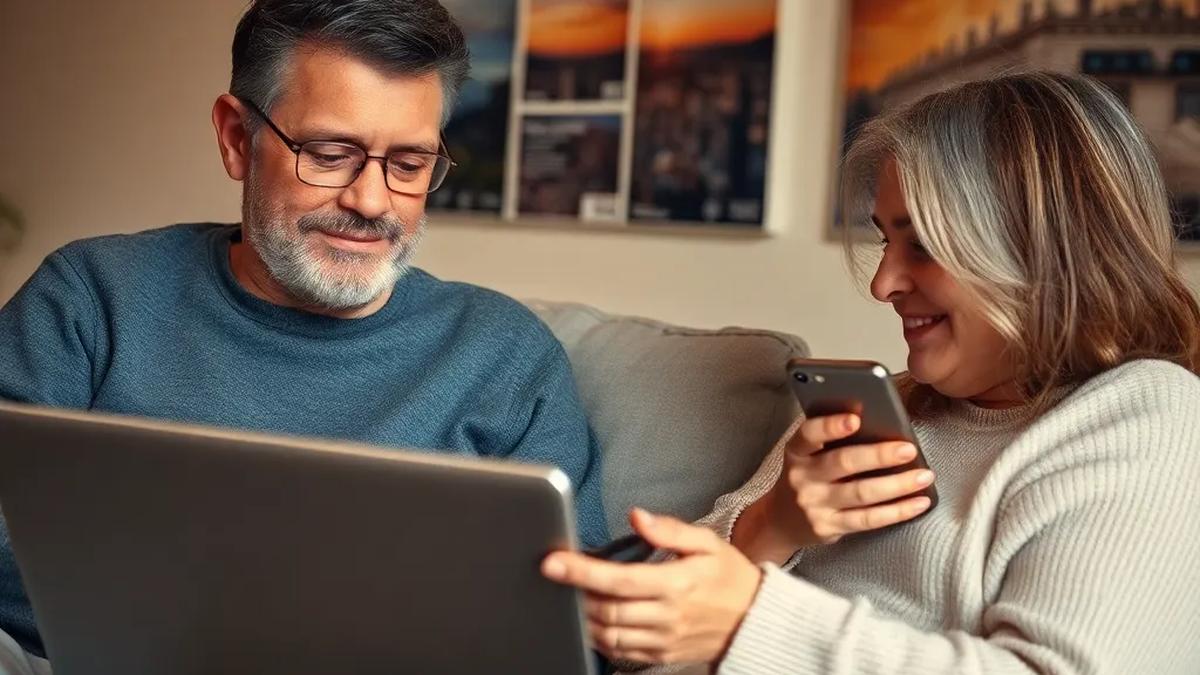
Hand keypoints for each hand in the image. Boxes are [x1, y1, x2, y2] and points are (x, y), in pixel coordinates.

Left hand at [542, 508, 761, 664]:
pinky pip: (620, 652)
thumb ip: (670, 530)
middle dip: (576, 593)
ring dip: (583, 617)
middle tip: (558, 574)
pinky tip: (591, 619)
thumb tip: (637, 516)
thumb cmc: (729, 576)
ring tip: (571, 595)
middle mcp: (667, 616)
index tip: (552, 562)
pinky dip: (599, 637)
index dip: (581, 571)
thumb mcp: (707, 543)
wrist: (755, 619)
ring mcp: (663, 639)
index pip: (619, 580)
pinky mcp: (661, 655)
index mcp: (676, 584)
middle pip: (607, 610)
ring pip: (609, 635)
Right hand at [738, 413, 933, 558]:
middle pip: (842, 463)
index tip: (855, 419)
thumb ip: (832, 440)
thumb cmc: (807, 475)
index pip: (810, 434)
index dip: (831, 426)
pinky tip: (918, 502)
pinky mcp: (829, 526)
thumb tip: (881, 424)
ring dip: (897, 484)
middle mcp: (802, 477)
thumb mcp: (808, 454)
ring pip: (861, 493)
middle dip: (878, 455)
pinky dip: (897, 511)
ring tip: (924, 476)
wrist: (782, 519)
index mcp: (797, 451)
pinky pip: (868, 519)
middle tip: (908, 449)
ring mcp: (815, 504)